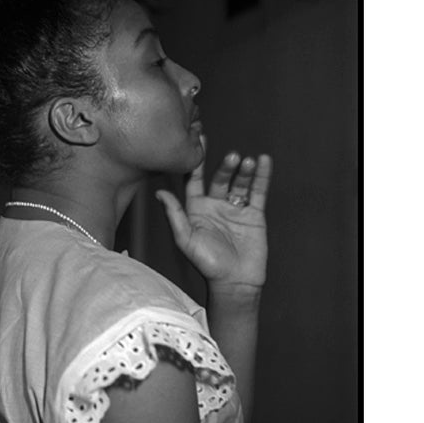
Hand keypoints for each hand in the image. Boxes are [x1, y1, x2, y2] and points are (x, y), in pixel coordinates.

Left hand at [155, 142, 271, 290]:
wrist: (235, 282)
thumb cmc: (207, 263)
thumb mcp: (186, 239)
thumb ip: (174, 214)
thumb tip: (159, 192)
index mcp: (196, 209)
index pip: (196, 180)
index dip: (197, 163)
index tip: (200, 140)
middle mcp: (215, 206)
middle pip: (220, 179)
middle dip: (225, 167)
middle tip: (231, 157)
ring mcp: (236, 209)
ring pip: (239, 183)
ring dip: (243, 171)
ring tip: (246, 161)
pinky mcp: (254, 214)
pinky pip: (259, 191)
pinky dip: (262, 176)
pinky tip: (264, 161)